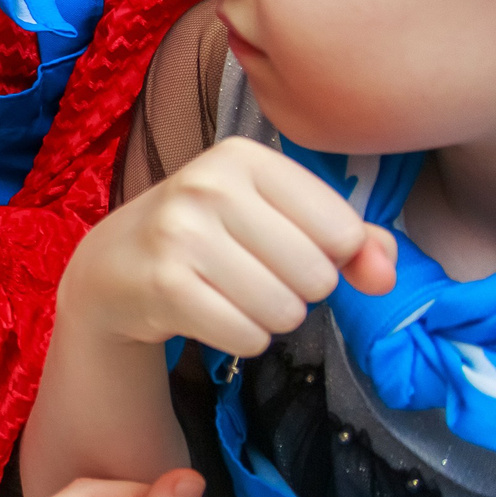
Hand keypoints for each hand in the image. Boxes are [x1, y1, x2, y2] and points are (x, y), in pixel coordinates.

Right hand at [62, 137, 398, 359]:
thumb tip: (383, 275)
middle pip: (317, 276)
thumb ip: (350, 238)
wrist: (113, 265)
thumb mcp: (277, 217)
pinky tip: (211, 314)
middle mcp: (206, 186)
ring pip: (286, 311)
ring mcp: (179, 234)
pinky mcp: (163, 285)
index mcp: (243, 157)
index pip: (343, 230)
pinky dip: (242, 338)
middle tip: (254, 275)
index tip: (287, 248)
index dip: (330, 256)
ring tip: (232, 295)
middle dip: (299, 292)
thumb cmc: (211, 235)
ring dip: (271, 318)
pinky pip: (249, 337)